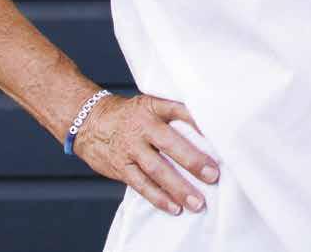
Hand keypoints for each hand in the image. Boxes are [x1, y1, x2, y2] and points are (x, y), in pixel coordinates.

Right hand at [74, 93, 219, 215]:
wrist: (89, 121)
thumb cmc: (130, 114)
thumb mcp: (150, 103)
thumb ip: (174, 112)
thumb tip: (209, 126)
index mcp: (153, 107)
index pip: (180, 110)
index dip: (199, 121)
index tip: (220, 133)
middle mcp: (143, 126)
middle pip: (170, 143)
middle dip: (193, 161)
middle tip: (213, 175)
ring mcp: (131, 148)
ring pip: (157, 170)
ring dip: (179, 188)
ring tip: (197, 202)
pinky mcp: (121, 167)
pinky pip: (141, 185)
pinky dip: (159, 197)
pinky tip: (174, 207)